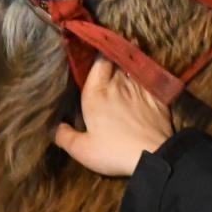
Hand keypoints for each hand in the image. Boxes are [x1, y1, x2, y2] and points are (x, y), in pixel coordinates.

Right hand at [53, 57, 173, 176]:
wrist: (153, 156)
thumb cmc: (113, 151)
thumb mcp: (81, 149)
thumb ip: (64, 136)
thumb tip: (54, 127)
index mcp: (96, 93)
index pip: (98, 62)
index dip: (97, 56)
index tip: (94, 55)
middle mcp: (118, 85)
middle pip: (115, 62)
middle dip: (112, 59)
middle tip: (109, 61)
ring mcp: (140, 89)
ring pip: (132, 70)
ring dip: (128, 68)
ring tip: (126, 67)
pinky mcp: (157, 97)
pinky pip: (150, 80)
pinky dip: (146, 78)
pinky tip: (145, 81)